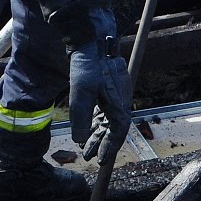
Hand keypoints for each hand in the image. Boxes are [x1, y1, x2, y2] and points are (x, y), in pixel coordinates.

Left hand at [61, 1, 131, 163]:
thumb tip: (79, 140)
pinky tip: (87, 126)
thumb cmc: (88, 66)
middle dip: (101, 143)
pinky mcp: (108, 87)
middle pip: (113, 128)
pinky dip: (96, 120)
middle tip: (89, 156)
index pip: (117, 132)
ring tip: (84, 146)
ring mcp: (115, 93)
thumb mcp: (80, 94)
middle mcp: (121, 100)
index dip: (109, 148)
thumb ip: (80, 119)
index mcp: (118, 103)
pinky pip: (104, 110)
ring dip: (97, 133)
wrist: (92, 40)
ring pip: (108, 119)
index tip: (100, 160)